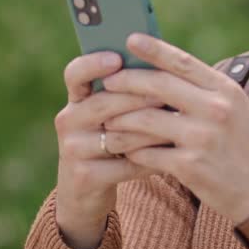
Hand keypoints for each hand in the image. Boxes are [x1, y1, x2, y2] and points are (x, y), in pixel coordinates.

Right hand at [53, 50, 170, 248]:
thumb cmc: (109, 141)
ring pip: (119, 135)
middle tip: (169, 93)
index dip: (93, 64)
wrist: (85, 191)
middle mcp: (69, 120)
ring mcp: (73, 150)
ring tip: (180, 124)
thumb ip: (127, 93)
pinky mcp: (85, 177)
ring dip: (152, 130)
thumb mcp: (110, 115)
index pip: (75, 73)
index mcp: (76, 99)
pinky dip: (152, 159)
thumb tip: (165, 65)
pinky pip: (125, 165)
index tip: (117, 58)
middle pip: (103, 103)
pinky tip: (174, 155)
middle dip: (139, 97)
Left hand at [101, 33, 248, 225]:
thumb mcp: (237, 108)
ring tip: (107, 119)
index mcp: (226, 90)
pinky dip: (133, 151)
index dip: (154, 49)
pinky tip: (125, 150)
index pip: (183, 62)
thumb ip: (206, 90)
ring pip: (146, 120)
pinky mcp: (190, 166)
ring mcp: (202, 138)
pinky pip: (148, 153)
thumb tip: (167, 69)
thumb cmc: (246, 147)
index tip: (131, 38)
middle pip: (159, 86)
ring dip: (121, 119)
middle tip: (107, 81)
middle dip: (127, 81)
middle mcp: (215, 110)